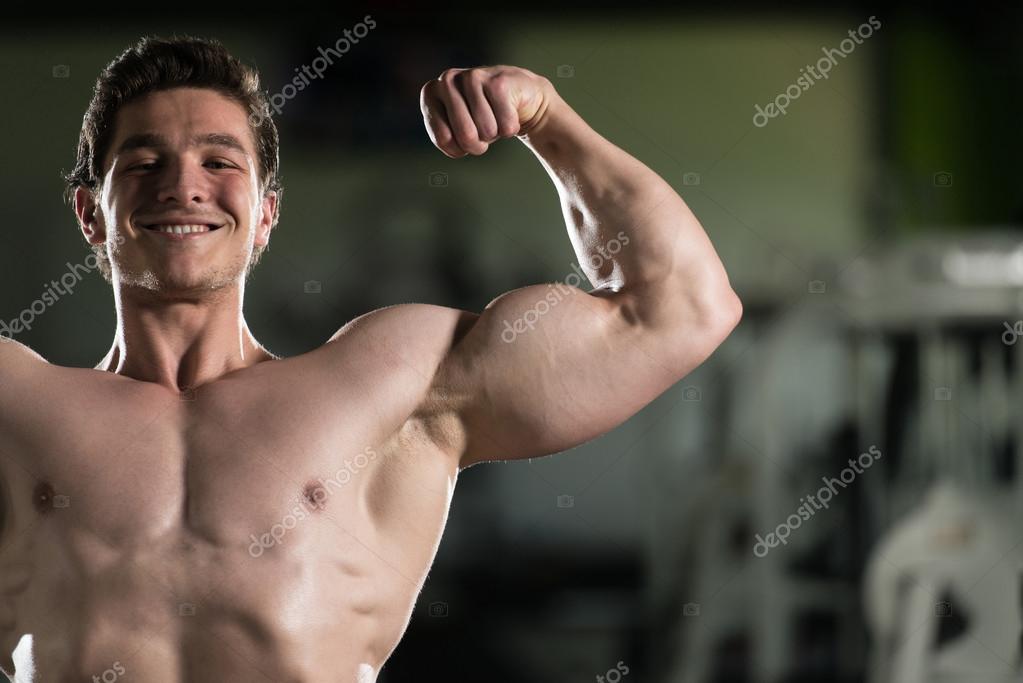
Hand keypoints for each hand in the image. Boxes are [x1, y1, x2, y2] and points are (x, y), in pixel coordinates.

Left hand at [420, 65, 554, 157]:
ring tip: (495, 117)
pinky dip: (511, 127)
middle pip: (466, 136)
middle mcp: (446, 79)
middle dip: (478, 144)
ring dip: (496, 133)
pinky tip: (509, 110)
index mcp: (430, 92)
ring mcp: (473, 76)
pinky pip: (506, 125)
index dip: (459, 149)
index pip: (443, 139)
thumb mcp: (455, 132)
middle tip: (483, 133)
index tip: (463, 138)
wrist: (517, 95)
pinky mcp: (498, 80)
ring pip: (487, 130)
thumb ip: (445, 139)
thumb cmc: (482, 118)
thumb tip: (466, 136)